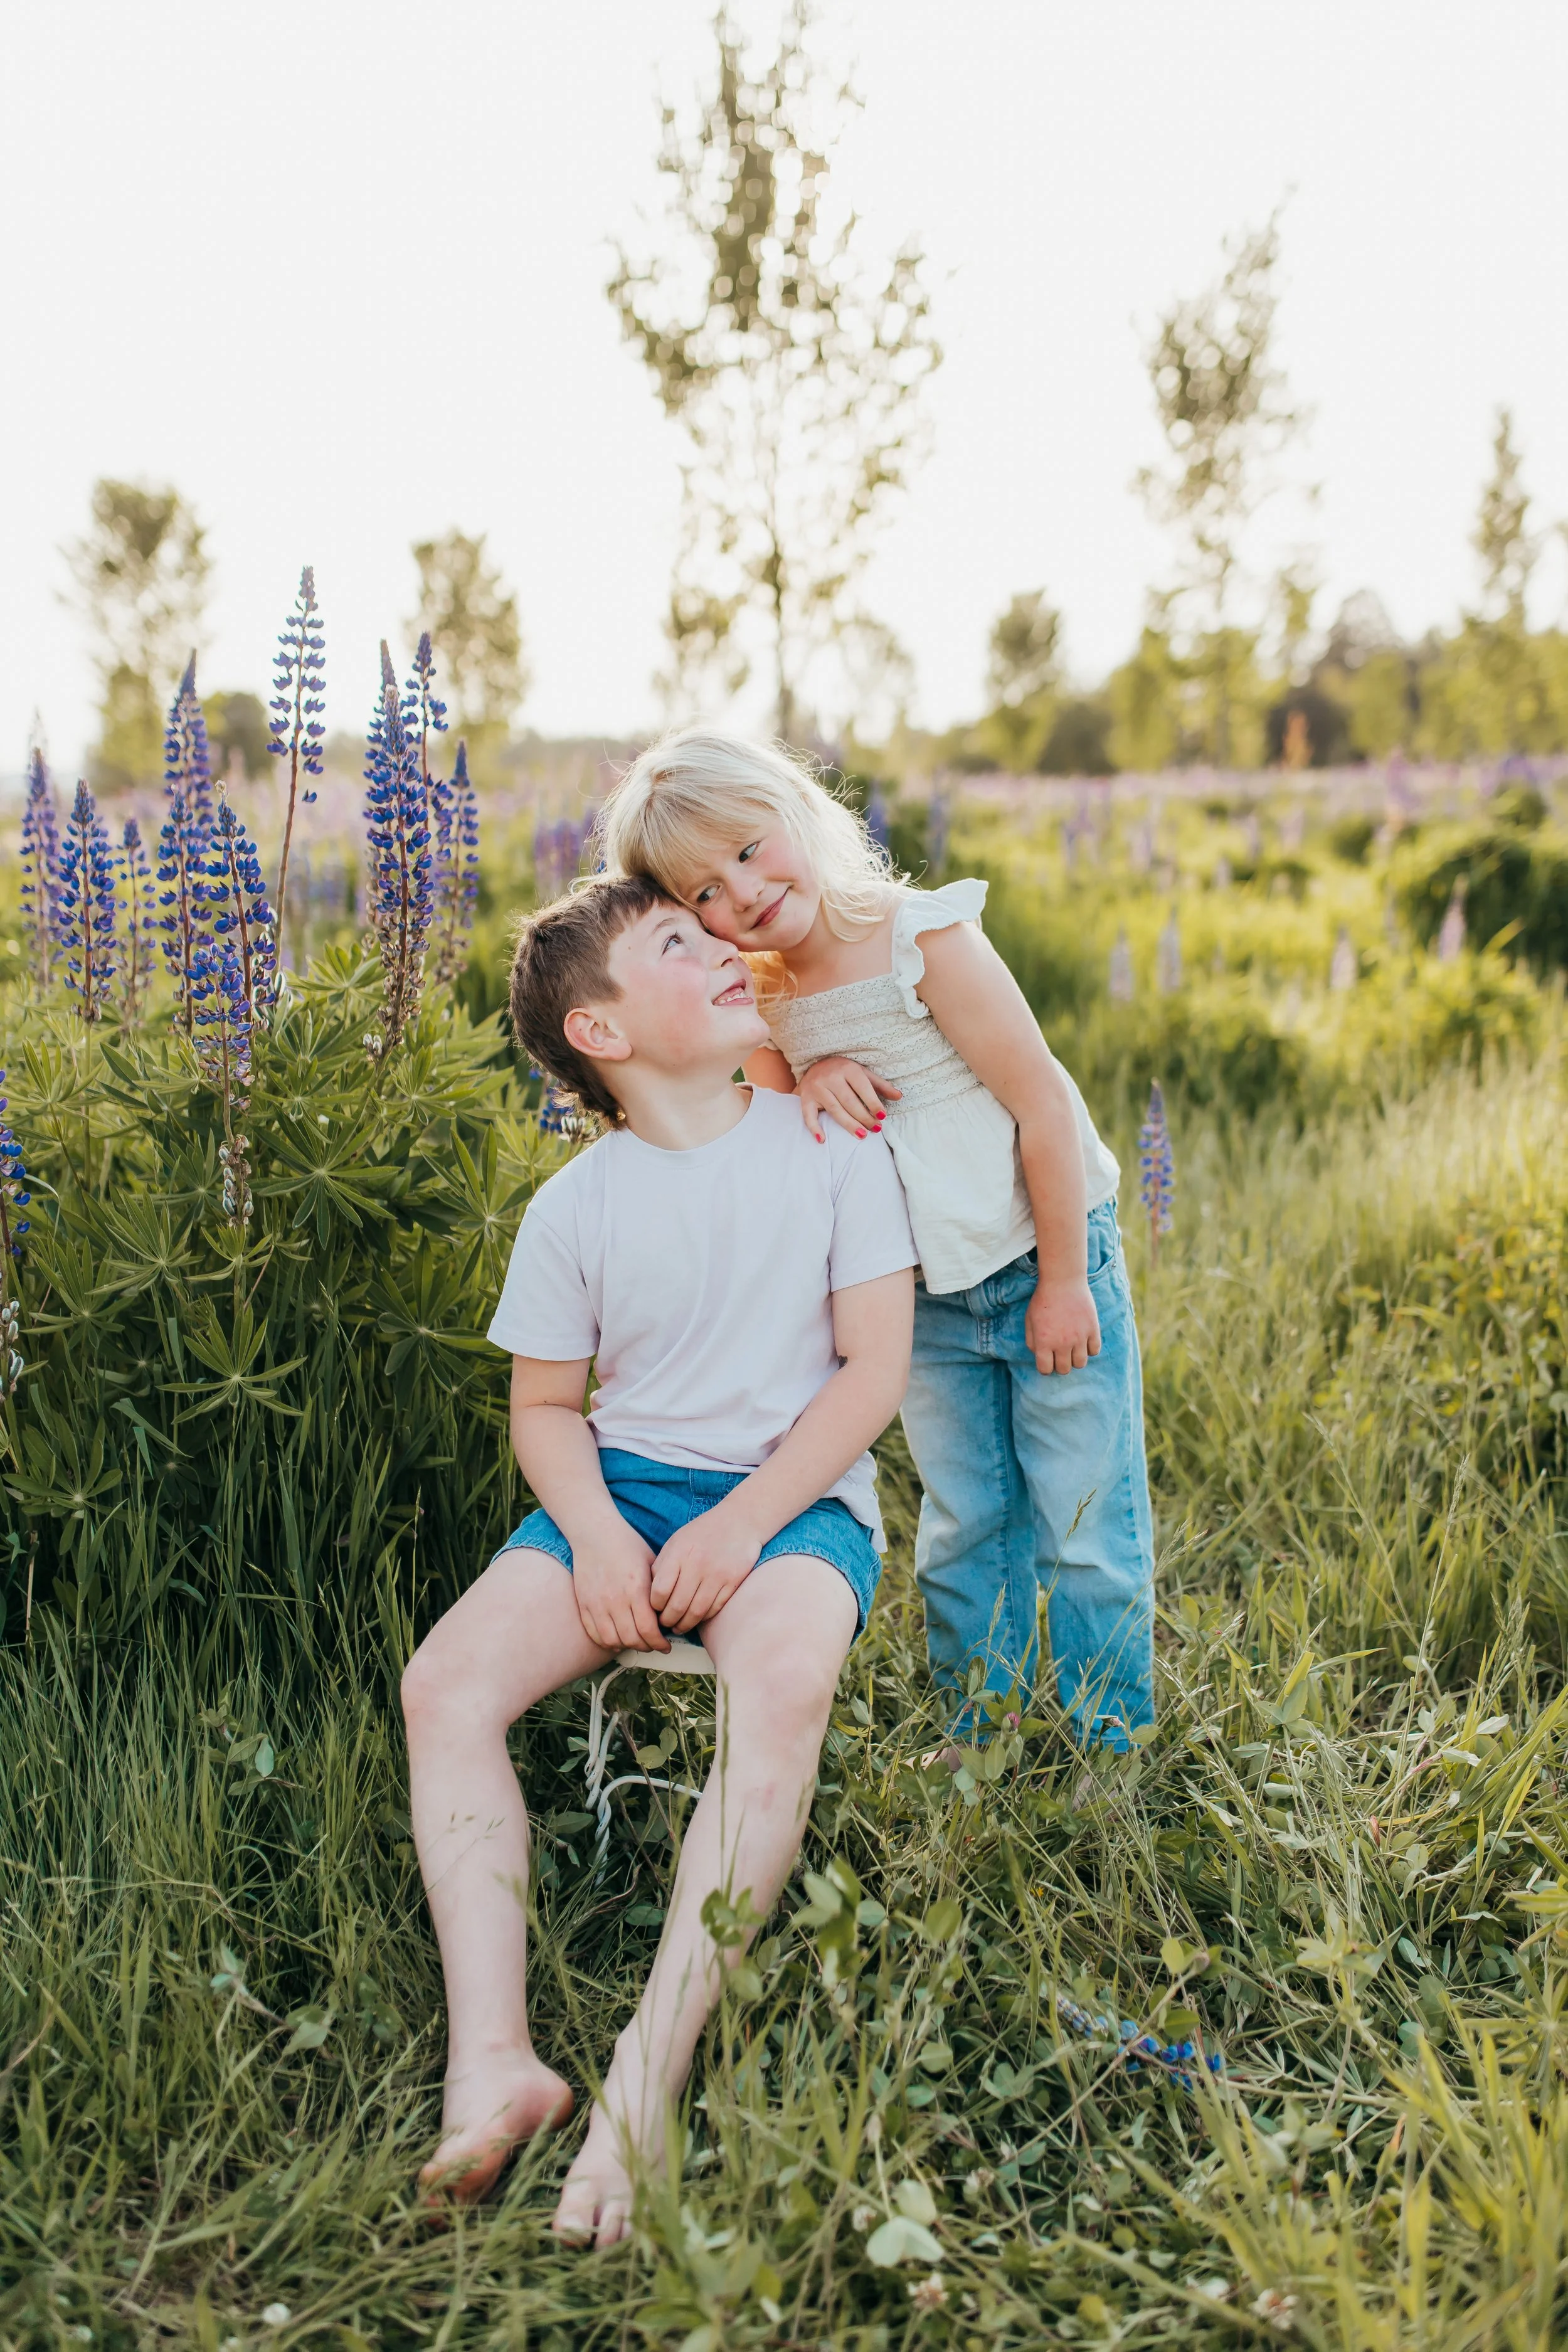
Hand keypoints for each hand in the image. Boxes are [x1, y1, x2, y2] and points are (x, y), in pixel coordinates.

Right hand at [570, 1519, 668, 1652]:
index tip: (666, 1645)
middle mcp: (616, 1600)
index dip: (659, 1643)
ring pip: (612, 1640)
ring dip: (627, 1646)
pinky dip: (607, 1642)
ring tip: (636, 1643)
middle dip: (647, 1647)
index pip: (649, 1630)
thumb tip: (670, 1612)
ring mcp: (597, 1604)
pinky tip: (617, 1639)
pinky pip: (595, 1633)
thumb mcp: (651, 1563)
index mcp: (636, 1590)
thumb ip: (660, 1589)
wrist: (595, 1533)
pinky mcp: (584, 1604)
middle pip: (632, 1639)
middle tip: (654, 1646)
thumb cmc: (627, 1545)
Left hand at [648, 1501, 763, 1634]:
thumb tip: (648, 1595)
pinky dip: (703, 1618)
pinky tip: (697, 1617)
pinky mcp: (733, 1581)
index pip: (659, 1590)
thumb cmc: (703, 1532)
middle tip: (665, 1624)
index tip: (654, 1609)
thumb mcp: (677, 1542)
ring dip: (685, 1625)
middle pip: (676, 1606)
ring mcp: (716, 1574)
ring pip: (696, 1612)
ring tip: (679, 1626)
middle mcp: (697, 1564)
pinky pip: (714, 1609)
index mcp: (679, 1552)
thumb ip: (662, 1566)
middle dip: (667, 1621)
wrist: (739, 1520)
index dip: (654, 1606)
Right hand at [798, 1055, 901, 1141]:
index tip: (883, 1116)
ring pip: (834, 1110)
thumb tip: (899, 1096)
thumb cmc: (843, 1071)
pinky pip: (809, 1115)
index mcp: (847, 1068)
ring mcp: (817, 1088)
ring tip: (862, 1135)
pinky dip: (814, 1128)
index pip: (863, 1088)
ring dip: (849, 1124)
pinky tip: (822, 1140)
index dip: (873, 1103)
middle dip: (864, 1117)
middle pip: (849, 1101)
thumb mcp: (862, 1073)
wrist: (814, 1064)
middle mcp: (831, 1077)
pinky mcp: (805, 1098)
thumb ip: (880, 1085)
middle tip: (875, 1129)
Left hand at [1025, 1276, 1100, 1375]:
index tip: (1047, 1360)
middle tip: (1059, 1353)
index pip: (1045, 1370)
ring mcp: (1079, 1337)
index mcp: (1043, 1342)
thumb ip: (1032, 1341)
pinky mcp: (1093, 1330)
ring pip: (1080, 1364)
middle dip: (1060, 1364)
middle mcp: (1062, 1343)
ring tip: (1072, 1348)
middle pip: (1064, 1370)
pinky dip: (1089, 1348)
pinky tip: (1083, 1340)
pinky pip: (1094, 1351)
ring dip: (1075, 1358)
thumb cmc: (1043, 1300)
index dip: (1045, 1367)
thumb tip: (1039, 1355)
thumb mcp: (1029, 1320)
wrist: (1062, 1281)